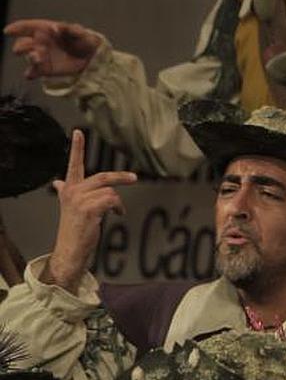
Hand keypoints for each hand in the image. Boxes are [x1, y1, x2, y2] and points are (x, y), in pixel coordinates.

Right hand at [5, 19, 100, 79]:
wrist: (92, 58)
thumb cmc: (84, 41)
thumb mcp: (80, 32)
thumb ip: (69, 28)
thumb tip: (55, 27)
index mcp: (45, 30)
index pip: (27, 27)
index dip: (17, 28)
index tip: (8, 31)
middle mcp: (39, 43)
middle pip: (24, 43)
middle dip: (22, 46)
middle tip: (28, 50)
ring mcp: (41, 56)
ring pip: (29, 57)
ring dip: (29, 58)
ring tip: (36, 58)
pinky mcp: (45, 69)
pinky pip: (34, 72)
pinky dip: (31, 73)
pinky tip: (30, 75)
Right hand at [40, 129, 136, 291]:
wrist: (70, 248)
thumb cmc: (74, 227)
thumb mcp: (69, 206)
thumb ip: (66, 191)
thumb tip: (57, 183)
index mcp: (69, 188)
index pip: (73, 164)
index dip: (77, 148)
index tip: (78, 131)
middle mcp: (72, 191)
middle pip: (102, 177)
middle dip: (120, 177)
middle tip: (134, 178)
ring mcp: (80, 200)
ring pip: (110, 192)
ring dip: (118, 202)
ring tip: (116, 211)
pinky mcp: (89, 209)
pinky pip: (112, 200)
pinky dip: (118, 207)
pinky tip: (116, 214)